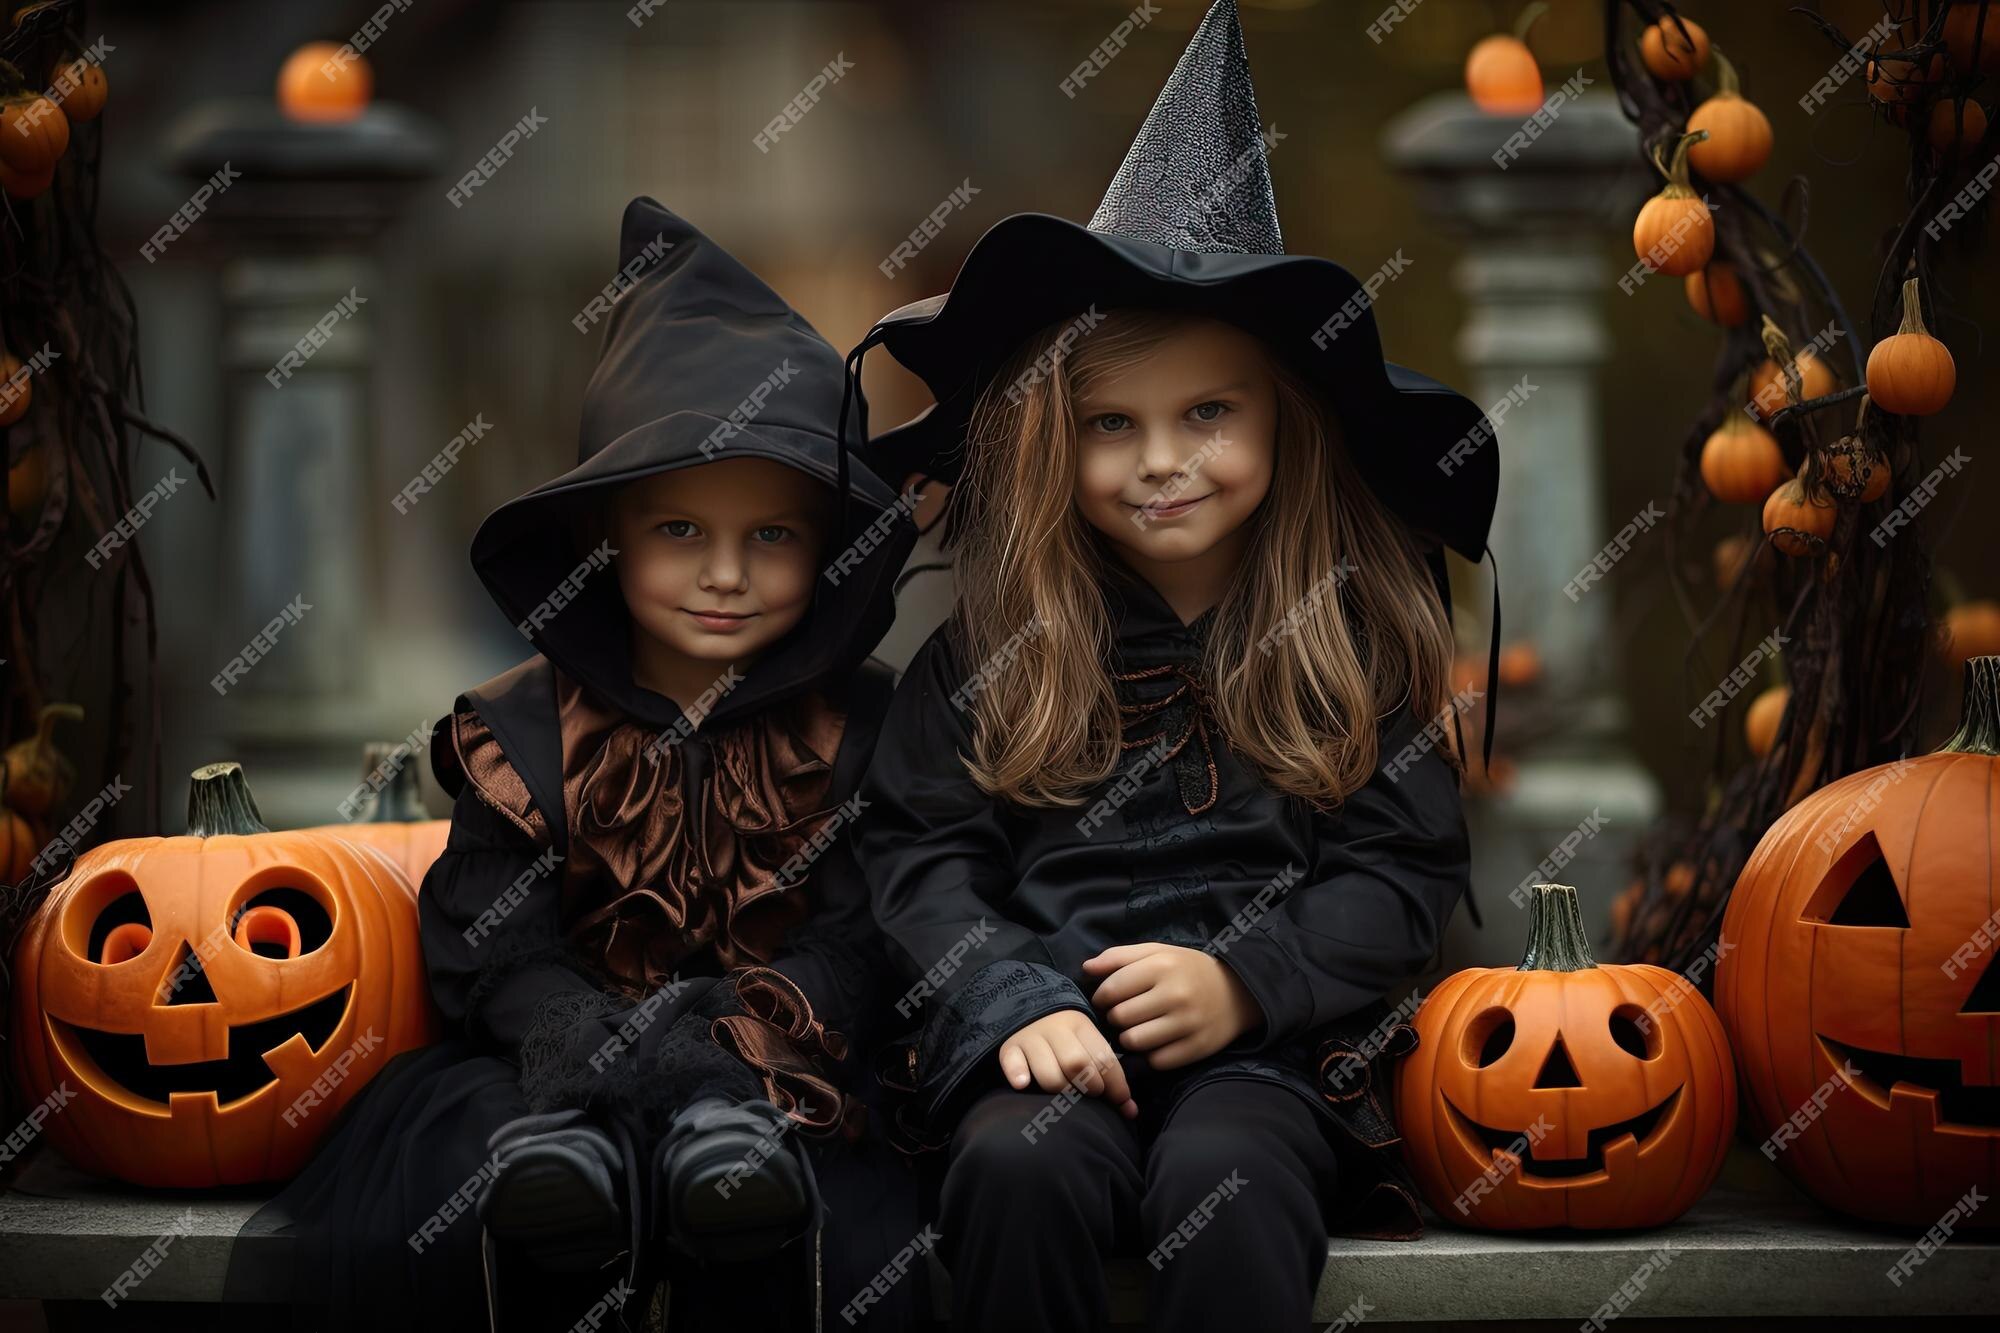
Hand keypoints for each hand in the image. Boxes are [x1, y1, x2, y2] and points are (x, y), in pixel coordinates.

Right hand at [997, 1010, 1137, 1117]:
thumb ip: (1109, 1072)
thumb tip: (1131, 1111)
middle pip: (1077, 1065)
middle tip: (1089, 1094)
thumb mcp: (1088, 1042)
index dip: (1116, 1087)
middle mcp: (1056, 1028)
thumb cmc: (1065, 1036)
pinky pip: (1012, 1063)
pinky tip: (1023, 1084)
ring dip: (1060, 1089)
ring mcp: (1030, 1037)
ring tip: (1064, 1093)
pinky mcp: (1009, 1047)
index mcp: (1081, 1024)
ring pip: (1048, 1073)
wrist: (1026, 1007)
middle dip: (1089, 1088)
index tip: (1122, 1105)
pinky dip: (1018, 1074)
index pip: (1104, 1059)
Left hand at [1083, 943, 1261, 1070]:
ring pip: (1135, 1042)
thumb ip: (1119, 957)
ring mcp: (1189, 1023)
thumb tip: (1086, 967)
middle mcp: (1176, 994)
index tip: (1107, 1000)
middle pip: (1120, 1017)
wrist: (1237, 992)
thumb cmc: (1186, 970)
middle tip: (1124, 1015)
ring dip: (1129, 1038)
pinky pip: (1156, 1061)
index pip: (1111, 990)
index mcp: (1163, 966)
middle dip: (1115, 1018)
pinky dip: (1150, 1054)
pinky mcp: (1197, 1048)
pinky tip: (1155, 1042)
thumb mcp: (1157, 953)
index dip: (1101, 997)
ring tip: (1137, 1029)